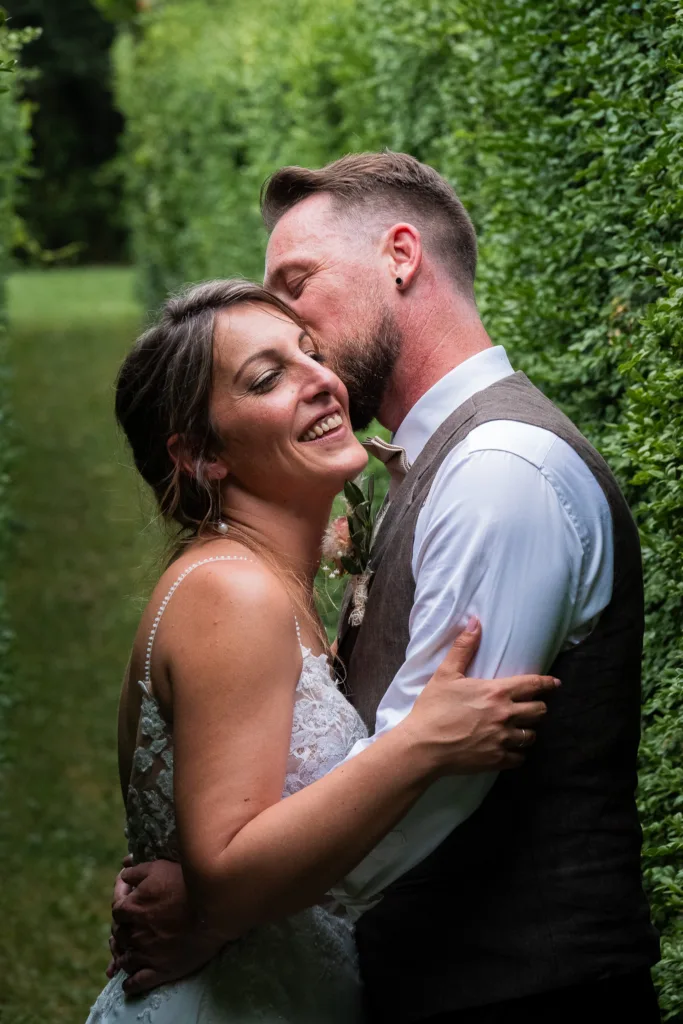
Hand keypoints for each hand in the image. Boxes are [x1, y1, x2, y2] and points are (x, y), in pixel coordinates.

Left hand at [107, 858, 226, 995]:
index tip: (130, 900)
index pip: (116, 909)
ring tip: (128, 953)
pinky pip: (137, 983)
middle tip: (132, 926)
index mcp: (132, 908)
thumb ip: (136, 871)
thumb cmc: (186, 884)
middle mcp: (134, 933)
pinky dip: (130, 984)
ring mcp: (146, 954)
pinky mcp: (160, 971)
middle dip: (122, 929)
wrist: (213, 908)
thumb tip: (122, 871)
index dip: (122, 902)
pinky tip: (129, 983)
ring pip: (125, 960)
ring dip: (124, 955)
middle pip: (119, 935)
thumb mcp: (159, 868)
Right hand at [404, 618, 559, 773]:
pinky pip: (520, 758)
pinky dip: (518, 753)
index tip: (555, 683)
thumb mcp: (445, 674)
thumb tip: (475, 622)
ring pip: (531, 735)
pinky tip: (510, 749)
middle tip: (530, 706)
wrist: (423, 746)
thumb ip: (464, 647)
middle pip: (539, 711)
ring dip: (527, 730)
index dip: (547, 683)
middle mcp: (505, 715)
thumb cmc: (433, 708)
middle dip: (538, 707)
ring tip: (519, 728)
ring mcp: (503, 739)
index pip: (533, 685)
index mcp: (496, 692)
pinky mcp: (497, 759)